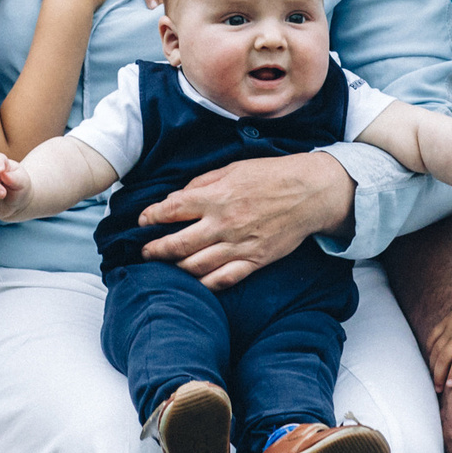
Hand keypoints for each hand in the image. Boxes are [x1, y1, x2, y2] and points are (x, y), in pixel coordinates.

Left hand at [136, 151, 353, 290]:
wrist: (309, 193)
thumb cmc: (271, 175)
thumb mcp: (233, 168)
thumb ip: (202, 183)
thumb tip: (177, 198)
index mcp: (216, 196)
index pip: (171, 210)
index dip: (151, 217)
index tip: (142, 221)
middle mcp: (223, 223)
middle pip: (177, 244)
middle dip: (155, 250)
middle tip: (144, 252)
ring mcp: (239, 244)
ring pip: (197, 266)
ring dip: (175, 269)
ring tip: (165, 268)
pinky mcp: (255, 260)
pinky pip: (224, 279)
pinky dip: (206, 284)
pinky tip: (195, 283)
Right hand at [426, 288, 451, 390]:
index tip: (450, 386)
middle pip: (445, 355)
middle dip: (439, 374)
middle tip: (438, 390)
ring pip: (436, 348)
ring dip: (433, 365)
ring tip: (434, 380)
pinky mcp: (446, 320)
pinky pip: (433, 336)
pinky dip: (429, 350)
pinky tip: (431, 361)